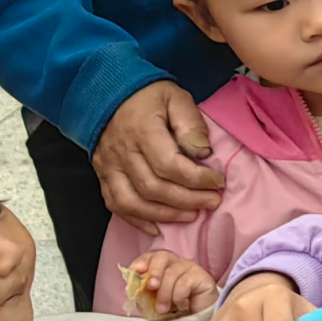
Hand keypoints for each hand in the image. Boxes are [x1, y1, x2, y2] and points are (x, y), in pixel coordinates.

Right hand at [93, 81, 224, 235]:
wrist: (106, 93)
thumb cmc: (148, 96)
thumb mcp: (176, 98)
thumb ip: (191, 124)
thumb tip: (203, 153)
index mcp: (143, 131)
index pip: (170, 165)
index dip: (197, 179)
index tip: (219, 181)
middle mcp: (122, 153)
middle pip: (154, 188)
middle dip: (187, 200)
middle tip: (213, 202)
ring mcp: (109, 167)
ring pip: (133, 202)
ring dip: (165, 215)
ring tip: (192, 216)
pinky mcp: (102, 176)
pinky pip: (115, 205)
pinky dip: (136, 220)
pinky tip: (158, 227)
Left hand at [127, 250, 218, 318]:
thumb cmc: (171, 310)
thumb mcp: (151, 302)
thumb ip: (142, 292)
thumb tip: (133, 285)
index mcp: (162, 267)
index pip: (151, 256)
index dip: (142, 261)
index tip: (137, 271)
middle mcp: (176, 263)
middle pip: (163, 256)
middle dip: (154, 271)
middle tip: (151, 287)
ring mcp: (190, 268)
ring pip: (172, 273)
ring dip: (164, 294)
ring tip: (163, 309)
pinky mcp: (202, 276)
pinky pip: (185, 283)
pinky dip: (179, 298)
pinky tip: (182, 306)